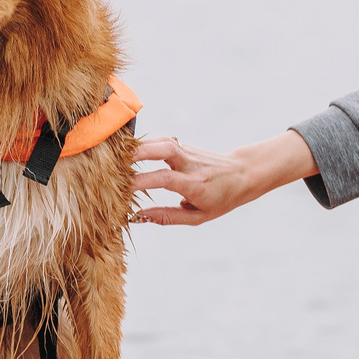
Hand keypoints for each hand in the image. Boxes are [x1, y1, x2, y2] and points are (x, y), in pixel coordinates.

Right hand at [131, 130, 316, 226]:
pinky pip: (162, 141)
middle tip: (115, 163)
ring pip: (162, 142)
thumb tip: (138, 216)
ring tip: (117, 157)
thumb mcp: (198, 217)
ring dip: (139, 147)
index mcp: (195, 184)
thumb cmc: (220, 199)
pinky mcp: (185, 145)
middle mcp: (191, 164)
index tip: (123, 190)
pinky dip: (145, 144)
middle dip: (138, 153)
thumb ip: (167, 216)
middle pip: (164, 150)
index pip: (165, 179)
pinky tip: (130, 152)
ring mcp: (188, 151)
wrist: (243, 175)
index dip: (142, 182)